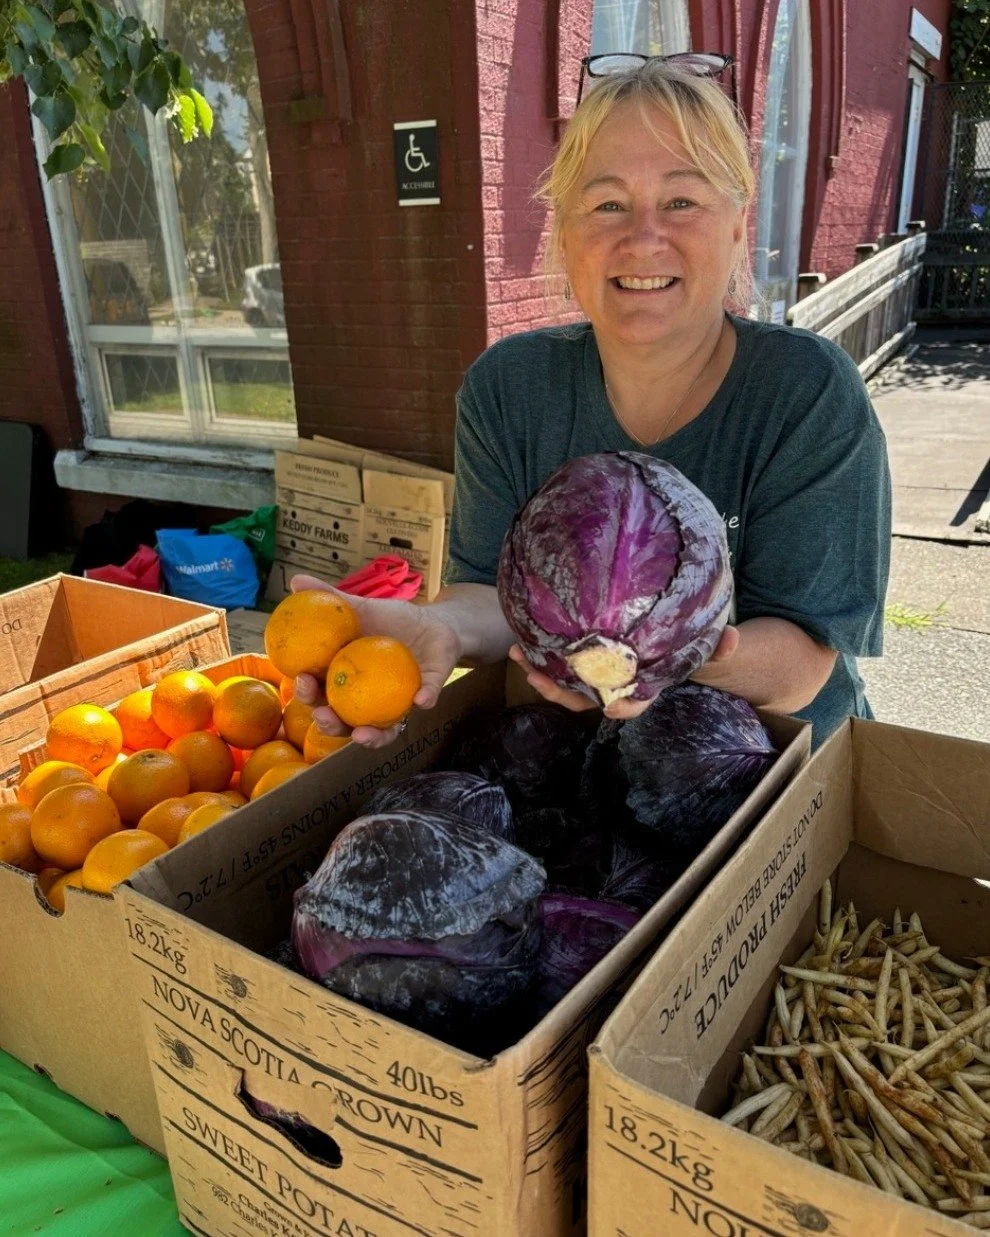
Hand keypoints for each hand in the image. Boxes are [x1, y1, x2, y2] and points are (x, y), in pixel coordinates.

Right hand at [289, 574, 460, 748]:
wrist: (435, 621)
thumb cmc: (393, 619)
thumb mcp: (361, 608)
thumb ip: (330, 598)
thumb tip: (295, 580)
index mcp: (348, 680)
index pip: (321, 693)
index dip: (307, 694)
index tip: (301, 681)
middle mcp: (369, 700)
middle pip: (343, 720)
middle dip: (330, 724)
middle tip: (324, 715)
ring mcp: (398, 703)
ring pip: (381, 730)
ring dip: (371, 737)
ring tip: (362, 735)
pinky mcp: (426, 695)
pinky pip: (424, 702)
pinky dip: (423, 702)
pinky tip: (420, 701)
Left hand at [506, 645, 654, 719]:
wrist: (657, 651)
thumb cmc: (649, 676)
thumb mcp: (643, 697)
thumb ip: (629, 708)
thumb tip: (608, 711)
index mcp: (594, 694)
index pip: (569, 697)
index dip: (551, 689)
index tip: (534, 676)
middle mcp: (583, 680)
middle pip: (555, 679)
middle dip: (534, 668)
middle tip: (517, 653)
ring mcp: (582, 662)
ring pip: (555, 662)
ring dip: (535, 655)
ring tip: (517, 644)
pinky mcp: (584, 644)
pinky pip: (563, 644)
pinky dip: (549, 640)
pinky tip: (536, 630)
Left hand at [507, 624, 740, 718]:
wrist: (676, 642)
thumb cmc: (690, 650)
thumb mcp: (707, 651)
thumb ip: (718, 648)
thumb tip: (731, 639)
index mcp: (643, 689)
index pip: (630, 704)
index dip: (619, 706)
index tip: (610, 707)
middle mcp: (615, 687)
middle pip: (586, 697)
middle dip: (561, 690)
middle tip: (539, 678)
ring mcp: (596, 675)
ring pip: (566, 682)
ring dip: (541, 671)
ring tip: (518, 653)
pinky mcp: (583, 659)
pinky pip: (559, 662)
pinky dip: (541, 653)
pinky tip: (523, 636)